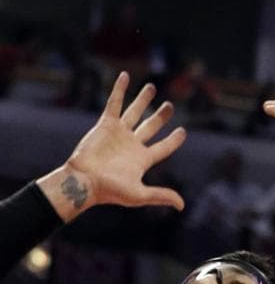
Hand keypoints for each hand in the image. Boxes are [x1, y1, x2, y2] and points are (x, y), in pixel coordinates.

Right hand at [42, 72, 186, 219]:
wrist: (83, 181)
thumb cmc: (110, 190)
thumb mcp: (139, 195)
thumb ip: (161, 195)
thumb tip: (182, 206)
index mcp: (143, 159)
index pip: (164, 147)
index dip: (174, 140)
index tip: (183, 131)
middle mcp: (132, 144)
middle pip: (151, 126)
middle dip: (161, 116)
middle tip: (170, 106)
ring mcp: (119, 134)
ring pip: (134, 112)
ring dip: (143, 100)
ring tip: (151, 87)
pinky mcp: (105, 125)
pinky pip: (114, 103)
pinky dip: (119, 90)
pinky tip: (124, 76)